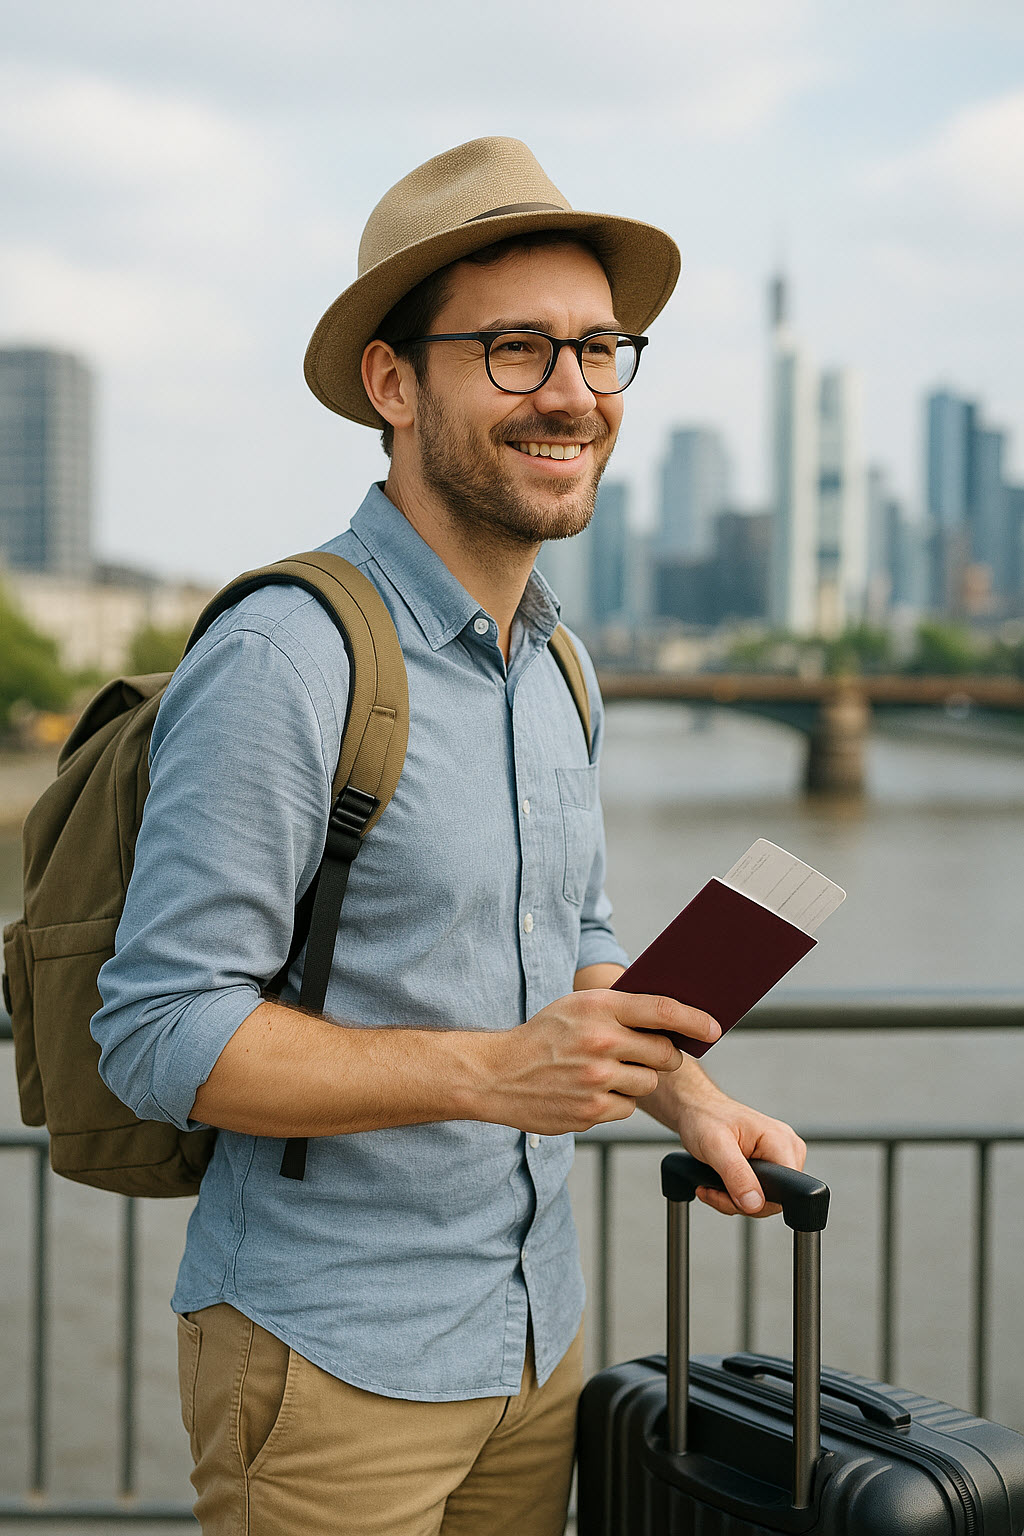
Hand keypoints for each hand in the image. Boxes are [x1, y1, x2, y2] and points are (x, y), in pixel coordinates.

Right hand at [478, 990, 720, 1135]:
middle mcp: (601, 1041)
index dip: (695, 1019)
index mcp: (599, 1007)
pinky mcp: (592, 1111)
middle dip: (665, 1056)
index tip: (714, 1028)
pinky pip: (627, 1109)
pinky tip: (590, 1093)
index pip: (662, 1010)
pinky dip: (616, 1103)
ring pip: (648, 1084)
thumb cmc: (543, 1036)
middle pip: (665, 1054)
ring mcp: (597, 1079)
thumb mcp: (576, 1007)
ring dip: (637, 1081)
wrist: (497, 1074)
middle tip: (651, 1056)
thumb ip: (618, 1008)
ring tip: (605, 1073)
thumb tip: (670, 1017)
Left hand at [678, 1086, 806, 1217]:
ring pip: (762, 1201)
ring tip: (713, 1185)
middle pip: (773, 1200)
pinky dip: (734, 1196)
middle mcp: (785, 1149)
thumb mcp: (715, 1145)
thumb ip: (736, 1175)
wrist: (696, 1109)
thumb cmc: (705, 1116)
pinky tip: (719, 1185)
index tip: (729, 1194)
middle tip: (715, 1190)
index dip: (757, 1201)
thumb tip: (755, 1203)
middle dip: (739, 1202)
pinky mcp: (766, 1165)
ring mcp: (776, 1158)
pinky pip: (756, 1194)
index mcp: (781, 1142)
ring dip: (733, 1200)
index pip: (786, 1191)